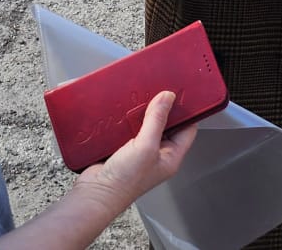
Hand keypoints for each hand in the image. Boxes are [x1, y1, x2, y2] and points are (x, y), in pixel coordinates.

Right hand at [0, 90, 199, 245]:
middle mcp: (157, 154)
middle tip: (158, 88)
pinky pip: (127, 129)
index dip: (187, 111)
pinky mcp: (121, 148)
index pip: (187, 129)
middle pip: (165, 125)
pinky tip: (122, 107)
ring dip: (142, 112)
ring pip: (145, 125)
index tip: (182, 92)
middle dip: (162, 108)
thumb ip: (157, 120)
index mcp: (171, 156)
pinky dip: (125, 118)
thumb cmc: (125, 180)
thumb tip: (168, 97)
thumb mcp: (146, 146)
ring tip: (140, 94)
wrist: (94, 193)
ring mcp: (139, 151)